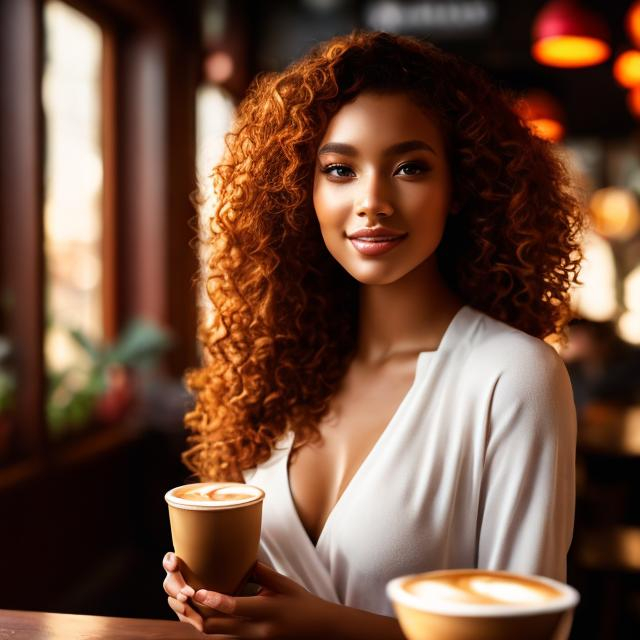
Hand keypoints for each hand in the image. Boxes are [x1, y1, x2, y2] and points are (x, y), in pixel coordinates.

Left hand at [163, 552, 336, 637]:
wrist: (317, 630)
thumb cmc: (301, 602)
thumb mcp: (284, 584)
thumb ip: (261, 572)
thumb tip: (241, 557)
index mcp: (267, 613)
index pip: (236, 608)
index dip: (214, 600)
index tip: (197, 591)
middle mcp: (256, 631)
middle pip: (218, 627)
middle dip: (196, 614)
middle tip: (179, 597)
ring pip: (217, 633)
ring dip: (197, 620)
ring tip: (181, 603)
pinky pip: (223, 634)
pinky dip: (208, 623)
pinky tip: (196, 612)